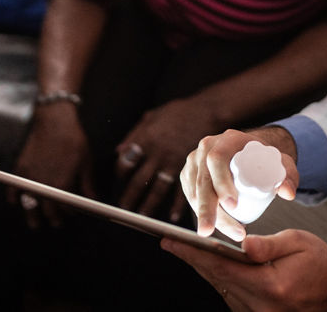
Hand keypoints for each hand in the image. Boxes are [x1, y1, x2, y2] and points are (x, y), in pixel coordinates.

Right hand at [10, 102, 93, 228]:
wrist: (55, 121)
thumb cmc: (73, 140)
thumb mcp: (86, 162)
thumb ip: (87, 184)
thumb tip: (93, 200)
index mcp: (63, 185)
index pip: (65, 208)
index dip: (69, 213)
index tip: (72, 213)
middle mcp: (45, 185)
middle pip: (47, 209)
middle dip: (52, 218)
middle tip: (56, 222)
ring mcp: (31, 177)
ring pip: (29, 203)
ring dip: (32, 215)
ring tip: (34, 224)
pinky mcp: (21, 168)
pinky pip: (13, 187)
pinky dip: (13, 196)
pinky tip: (15, 202)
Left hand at [114, 96, 221, 219]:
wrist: (207, 110)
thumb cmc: (179, 111)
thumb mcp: (153, 116)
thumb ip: (135, 134)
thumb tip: (119, 150)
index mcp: (146, 140)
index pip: (126, 161)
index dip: (120, 173)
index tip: (119, 180)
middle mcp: (158, 154)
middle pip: (139, 180)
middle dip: (130, 196)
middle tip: (124, 209)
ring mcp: (174, 162)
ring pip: (158, 190)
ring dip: (149, 205)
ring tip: (143, 216)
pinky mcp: (191, 167)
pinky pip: (182, 190)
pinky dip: (178, 206)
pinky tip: (173, 216)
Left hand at [161, 229, 326, 311]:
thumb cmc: (320, 264)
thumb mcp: (297, 243)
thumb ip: (268, 245)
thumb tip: (242, 244)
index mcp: (271, 286)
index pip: (222, 268)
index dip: (193, 254)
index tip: (171, 242)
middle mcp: (263, 307)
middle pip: (217, 281)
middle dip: (193, 260)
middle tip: (171, 243)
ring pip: (222, 290)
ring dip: (206, 271)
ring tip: (188, 251)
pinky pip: (233, 298)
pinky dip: (221, 281)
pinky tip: (213, 266)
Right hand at [180, 127, 298, 240]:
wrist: (251, 153)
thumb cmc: (266, 159)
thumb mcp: (282, 164)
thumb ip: (289, 176)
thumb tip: (287, 193)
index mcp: (228, 140)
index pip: (217, 159)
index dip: (221, 182)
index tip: (233, 206)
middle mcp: (207, 147)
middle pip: (202, 179)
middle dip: (206, 208)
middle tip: (213, 231)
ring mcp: (195, 160)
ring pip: (194, 191)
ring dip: (205, 216)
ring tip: (226, 233)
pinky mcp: (190, 173)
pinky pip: (190, 194)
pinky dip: (199, 212)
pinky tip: (214, 226)